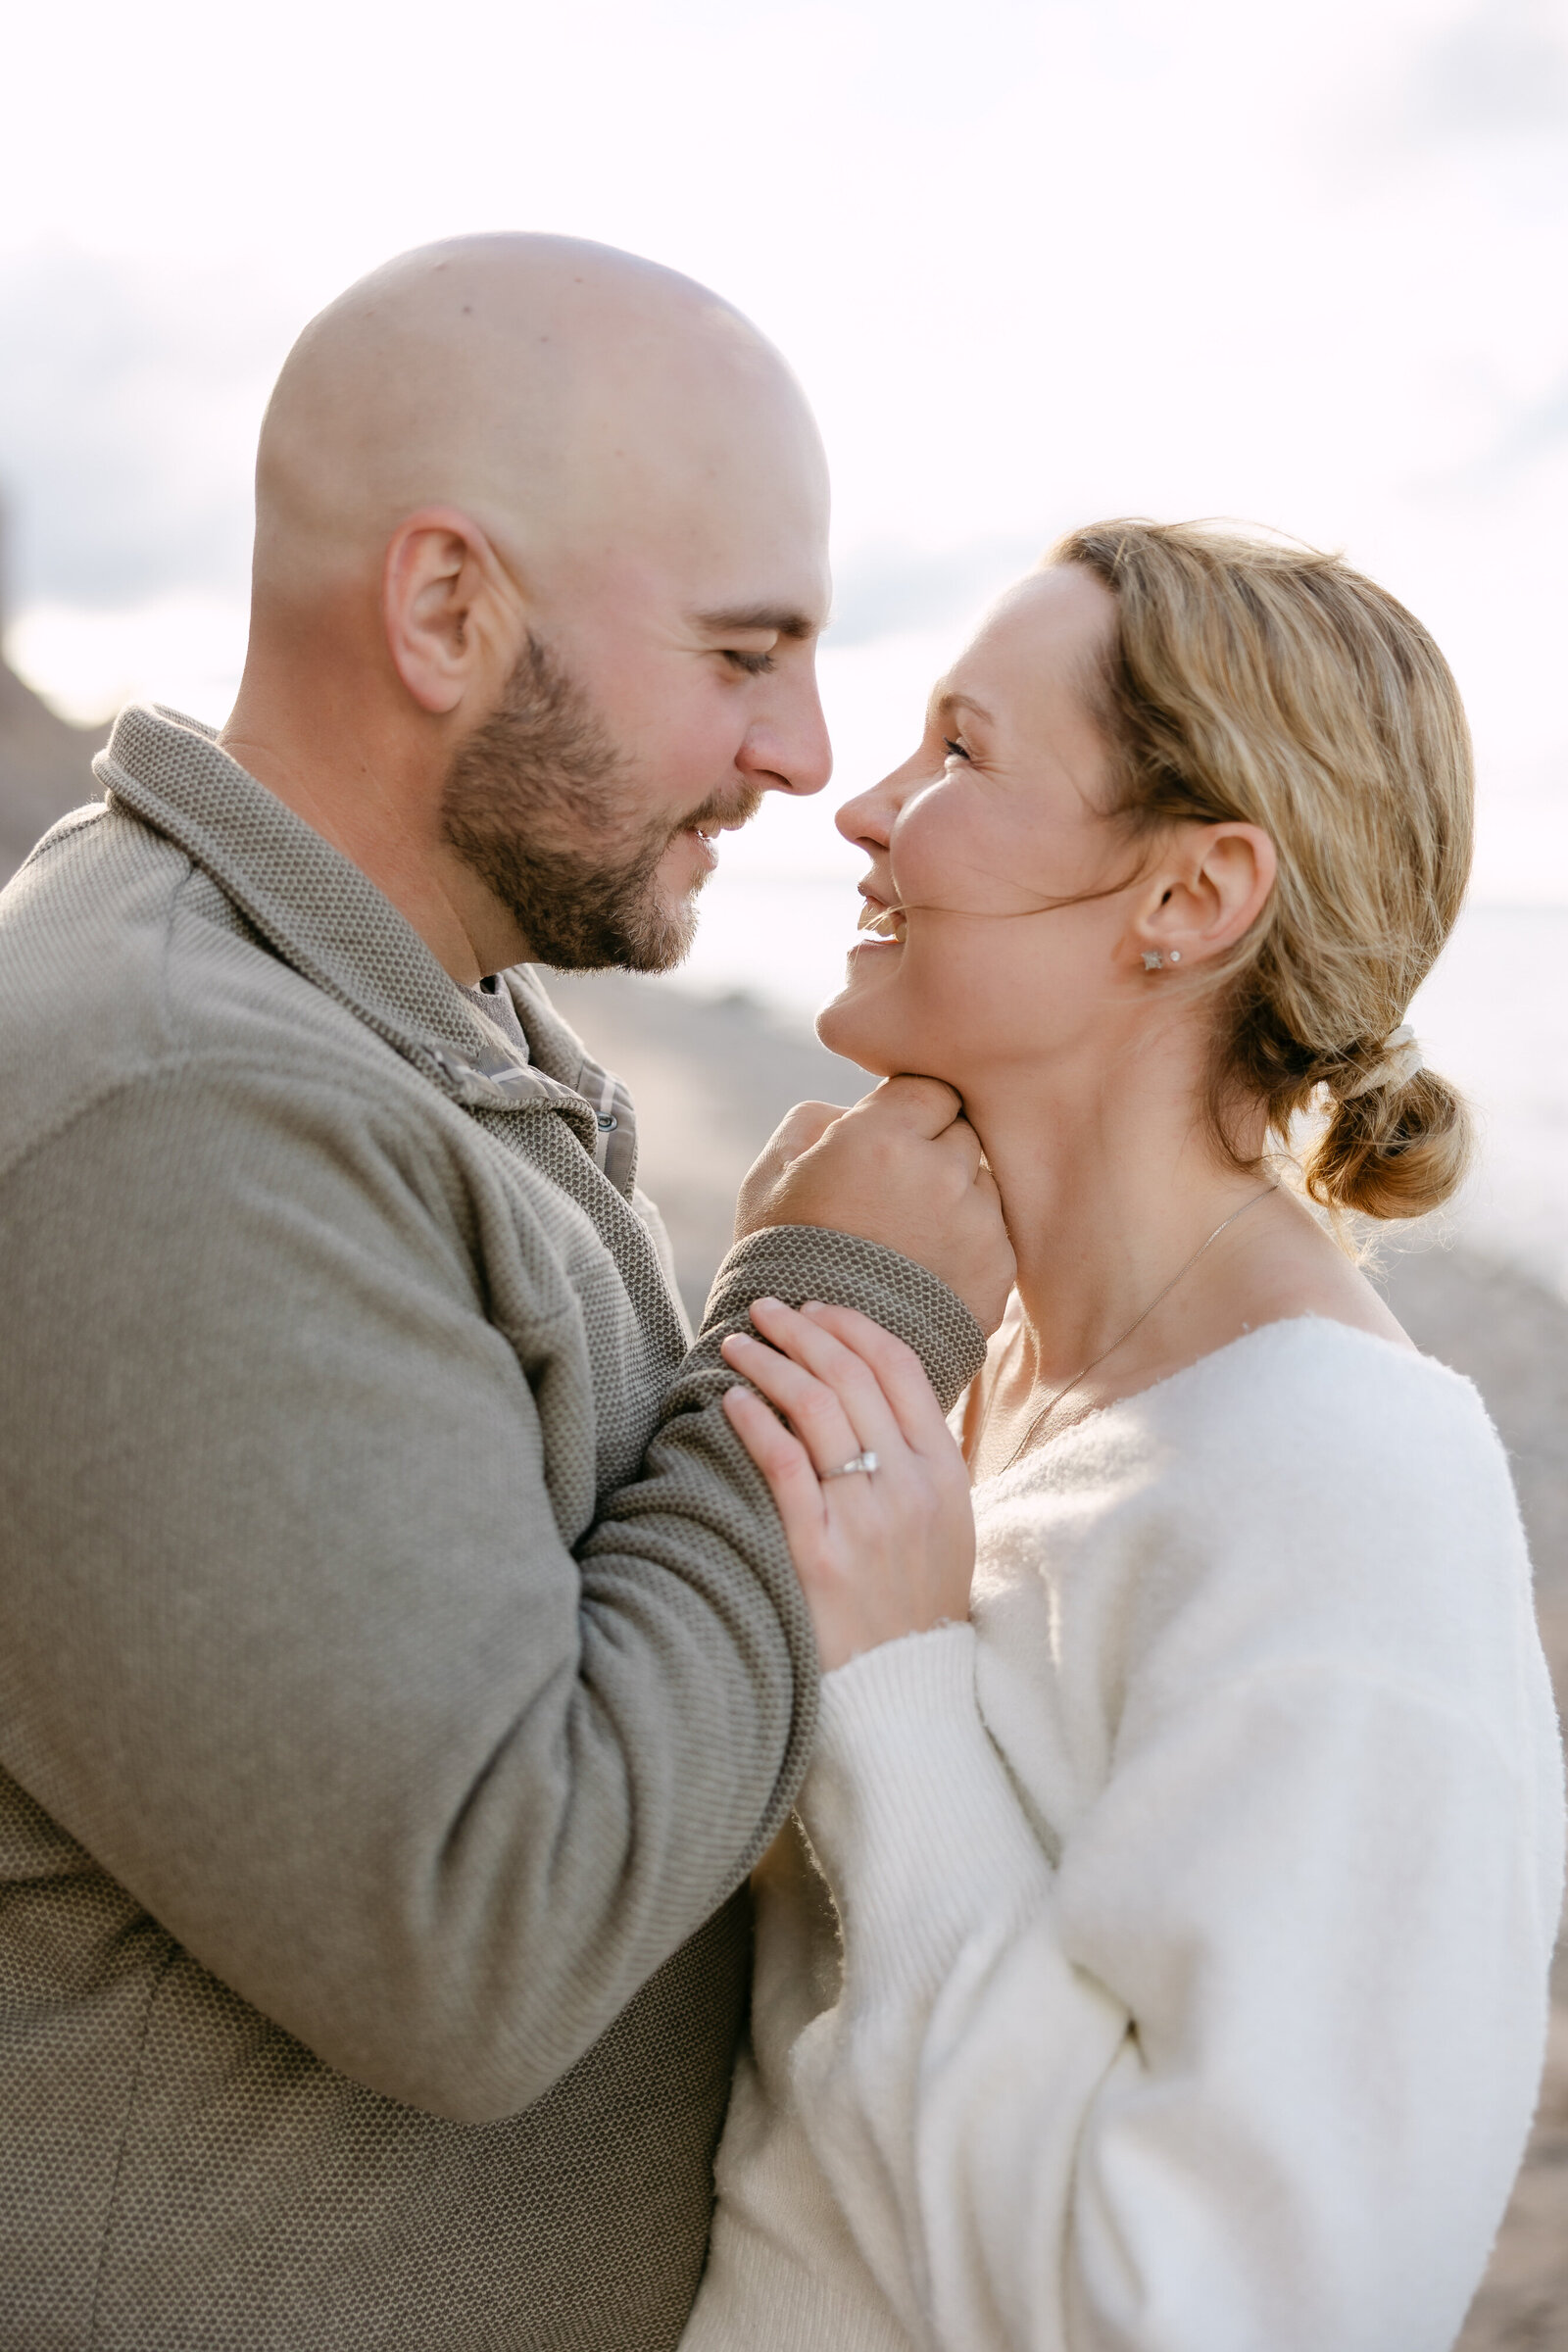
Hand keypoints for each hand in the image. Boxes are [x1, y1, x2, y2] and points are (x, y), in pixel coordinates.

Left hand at [721, 1297, 975, 1670]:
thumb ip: (921, 1459)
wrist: (905, 1691)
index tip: (817, 1308)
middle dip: (803, 1329)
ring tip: (738, 1345)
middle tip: (765, 1310)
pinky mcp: (818, 1554)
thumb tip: (874, 1388)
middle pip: (851, 1377)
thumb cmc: (916, 1602)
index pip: (900, 1369)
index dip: (854, 1327)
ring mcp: (865, 1521)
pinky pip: (782, 1465)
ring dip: (772, 1362)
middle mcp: (909, 1487)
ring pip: (815, 1408)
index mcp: (944, 1473)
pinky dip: (755, 1421)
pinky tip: (731, 1400)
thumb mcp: (947, 1525)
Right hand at [733, 1077, 1014, 1335]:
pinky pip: (995, 1234)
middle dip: (933, 1152)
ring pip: (982, 1182)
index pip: (928, 1089)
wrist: (815, 1359)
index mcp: (881, 1137)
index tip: (888, 1142)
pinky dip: (968, 1245)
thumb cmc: (782, 1259)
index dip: (908, 1112)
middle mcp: (940, 1171)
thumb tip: (856, 1108)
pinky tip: (926, 1271)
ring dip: (955, 1197)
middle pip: (961, 1131)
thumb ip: (815, 1121)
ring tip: (908, 1239)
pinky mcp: (997, 1270)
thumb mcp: (770, 1178)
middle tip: (892, 1195)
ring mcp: (976, 1223)